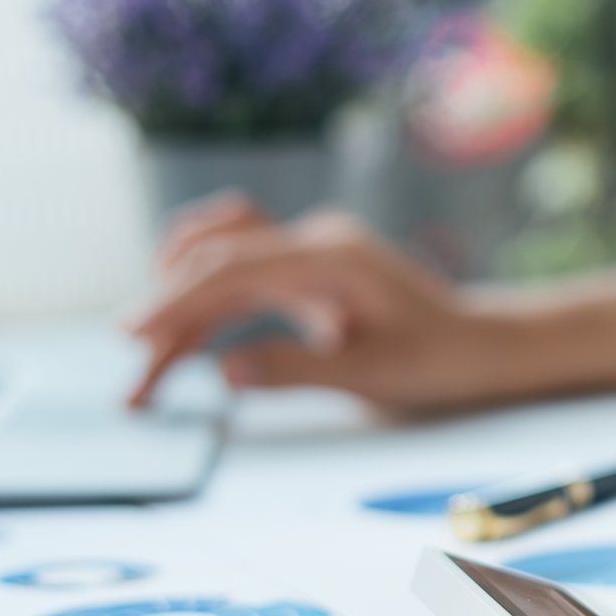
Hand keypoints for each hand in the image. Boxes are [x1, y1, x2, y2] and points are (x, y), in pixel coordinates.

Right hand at [128, 194, 527, 412]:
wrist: (484, 342)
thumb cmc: (440, 359)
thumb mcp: (374, 374)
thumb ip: (299, 367)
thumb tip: (225, 367)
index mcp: (333, 257)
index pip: (235, 269)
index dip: (178, 300)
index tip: (134, 334)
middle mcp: (317, 241)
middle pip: (218, 263)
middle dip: (168, 312)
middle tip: (130, 371)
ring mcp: (313, 250)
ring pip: (224, 265)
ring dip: (182, 306)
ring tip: (145, 361)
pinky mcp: (311, 269)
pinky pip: (245, 274)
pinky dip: (209, 302)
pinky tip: (182, 336)